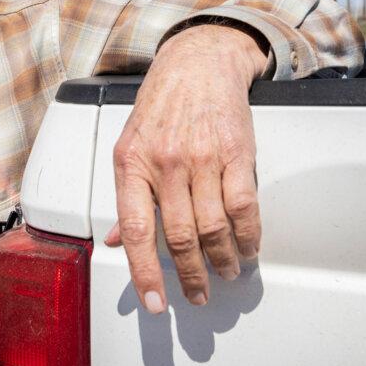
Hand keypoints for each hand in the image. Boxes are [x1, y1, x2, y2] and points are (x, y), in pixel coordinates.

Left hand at [105, 23, 267, 312]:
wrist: (197, 63)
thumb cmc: (161, 106)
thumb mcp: (130, 146)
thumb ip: (127, 197)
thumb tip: (117, 242)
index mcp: (132, 164)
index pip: (134, 230)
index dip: (144, 272)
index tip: (155, 303)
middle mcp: (165, 163)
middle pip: (179, 235)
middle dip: (190, 275)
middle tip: (197, 294)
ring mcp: (202, 157)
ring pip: (213, 226)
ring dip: (221, 260)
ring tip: (225, 274)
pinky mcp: (236, 152)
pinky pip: (244, 205)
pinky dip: (248, 234)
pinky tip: (247, 248)